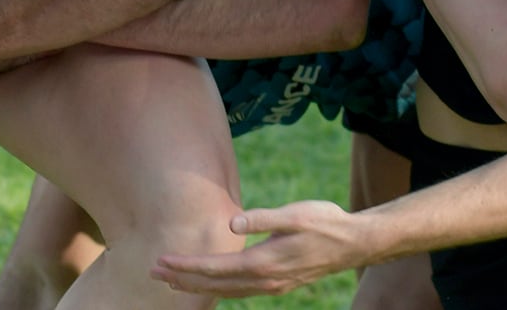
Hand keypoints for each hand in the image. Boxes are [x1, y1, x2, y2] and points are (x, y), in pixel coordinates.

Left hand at [152, 200, 364, 296]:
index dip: (186, 266)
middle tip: (153, 272)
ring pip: (225, 291)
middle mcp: (264, 280)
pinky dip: (218, 289)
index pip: (214, 268)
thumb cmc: (325, 222)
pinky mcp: (277, 283)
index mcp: (264, 262)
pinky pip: (239, 291)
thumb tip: (233, 222)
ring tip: (172, 280)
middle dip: (182, 279)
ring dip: (197, 286)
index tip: (161, 261)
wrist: (354, 243)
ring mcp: (271, 285)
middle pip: (214, 285)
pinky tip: (210, 284)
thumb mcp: (296, 214)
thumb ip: (264, 218)